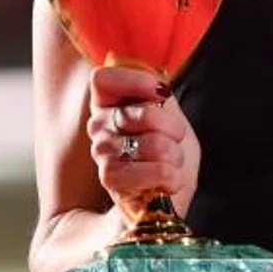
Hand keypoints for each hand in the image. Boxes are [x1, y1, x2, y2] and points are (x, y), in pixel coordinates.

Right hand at [87, 65, 198, 218]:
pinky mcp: (111, 179)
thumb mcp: (167, 112)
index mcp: (107, 104)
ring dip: (174, 156)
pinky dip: (172, 176)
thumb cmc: (167, 150)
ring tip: (170, 163)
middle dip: (173, 129)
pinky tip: (168, 180)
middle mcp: (98, 126)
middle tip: (172, 141)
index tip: (162, 93)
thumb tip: (158, 79)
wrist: (169, 192)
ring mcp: (103, 153)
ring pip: (155, 144)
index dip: (136, 81)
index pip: (102, 79)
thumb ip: (157, 91)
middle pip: (143, 114)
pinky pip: (155, 170)